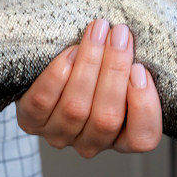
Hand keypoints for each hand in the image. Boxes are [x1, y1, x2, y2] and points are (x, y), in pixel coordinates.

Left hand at [16, 19, 162, 157]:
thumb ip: (134, 68)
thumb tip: (140, 44)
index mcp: (121, 138)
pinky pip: (43, 102)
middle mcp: (90, 143)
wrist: (46, 68)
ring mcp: (59, 135)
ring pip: (76, 108)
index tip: (140, 69)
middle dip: (115, 70)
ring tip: (97, 33)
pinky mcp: (31, 121)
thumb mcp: (122, 73)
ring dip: (89, 65)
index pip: (142, 138)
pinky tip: (70, 52)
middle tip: (120, 34)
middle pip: (107, 118)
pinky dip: (57, 76)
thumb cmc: (96, 69)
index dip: (144, 106)